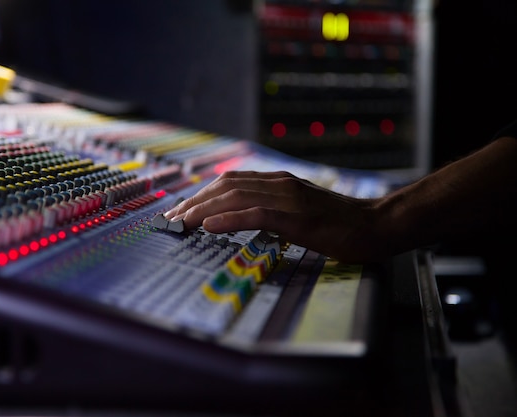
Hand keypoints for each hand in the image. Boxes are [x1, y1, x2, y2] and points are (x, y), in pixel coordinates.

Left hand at [163, 170, 386, 262]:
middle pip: (225, 186)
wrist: (375, 224)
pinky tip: (209, 226)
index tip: (180, 211)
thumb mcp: (299, 212)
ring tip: (180, 223)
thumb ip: (272, 210)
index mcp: (278, 182)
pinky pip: (256, 214)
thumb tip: (242, 218)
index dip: (201, 195)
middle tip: (170, 219)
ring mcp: (288, 197)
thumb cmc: (338, 223)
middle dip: (194, 201)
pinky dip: (230, 218)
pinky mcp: (297, 216)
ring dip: (203, 209)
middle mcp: (279, 183)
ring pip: (235, 196)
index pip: (230, 182)